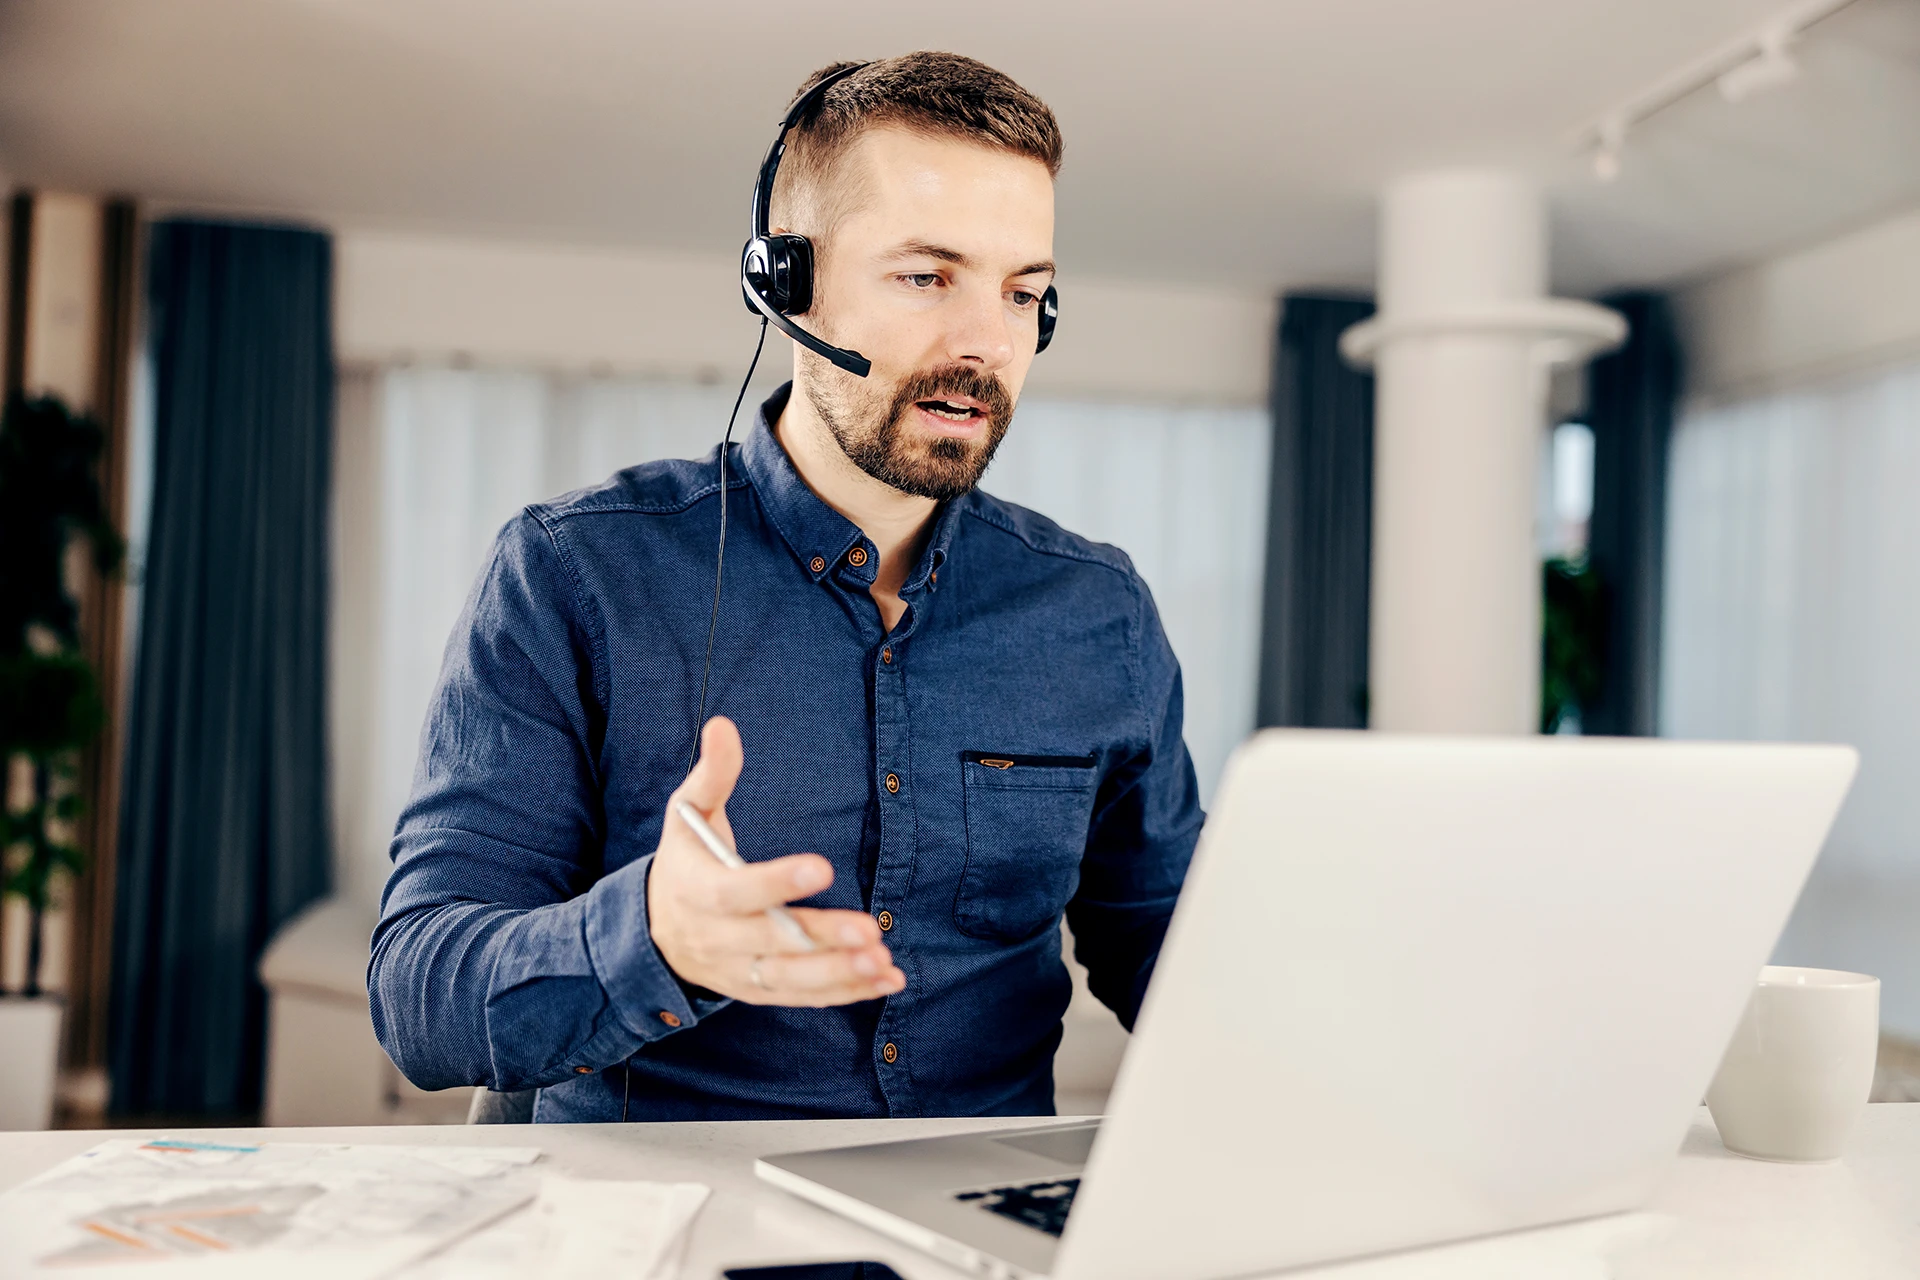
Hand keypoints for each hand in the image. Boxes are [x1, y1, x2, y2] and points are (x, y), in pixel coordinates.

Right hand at [647, 716, 906, 1006]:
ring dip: (838, 974)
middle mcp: (717, 937)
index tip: (823, 867)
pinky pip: (802, 997)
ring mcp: (738, 970)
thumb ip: (712, 773)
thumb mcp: (687, 813)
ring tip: (882, 962)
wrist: (655, 930)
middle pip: (771, 942)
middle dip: (821, 938)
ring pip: (789, 979)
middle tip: (869, 930)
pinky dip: (844, 994)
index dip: (778, 882)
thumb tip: (723, 725)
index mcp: (698, 890)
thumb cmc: (685, 860)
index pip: (737, 892)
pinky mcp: (758, 990)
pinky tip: (885, 981)